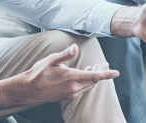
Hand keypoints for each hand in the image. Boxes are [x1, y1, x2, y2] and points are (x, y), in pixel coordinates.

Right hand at [0, 44, 118, 108]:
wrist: (29, 89)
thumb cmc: (39, 72)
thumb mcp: (52, 60)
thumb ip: (65, 55)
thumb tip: (76, 47)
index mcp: (71, 78)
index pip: (94, 76)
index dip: (106, 74)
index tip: (116, 72)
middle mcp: (73, 88)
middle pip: (93, 81)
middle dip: (101, 72)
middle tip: (104, 64)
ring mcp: (70, 94)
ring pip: (88, 86)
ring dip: (93, 77)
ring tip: (95, 67)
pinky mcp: (67, 97)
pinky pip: (82, 89)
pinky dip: (86, 82)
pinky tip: (84, 74)